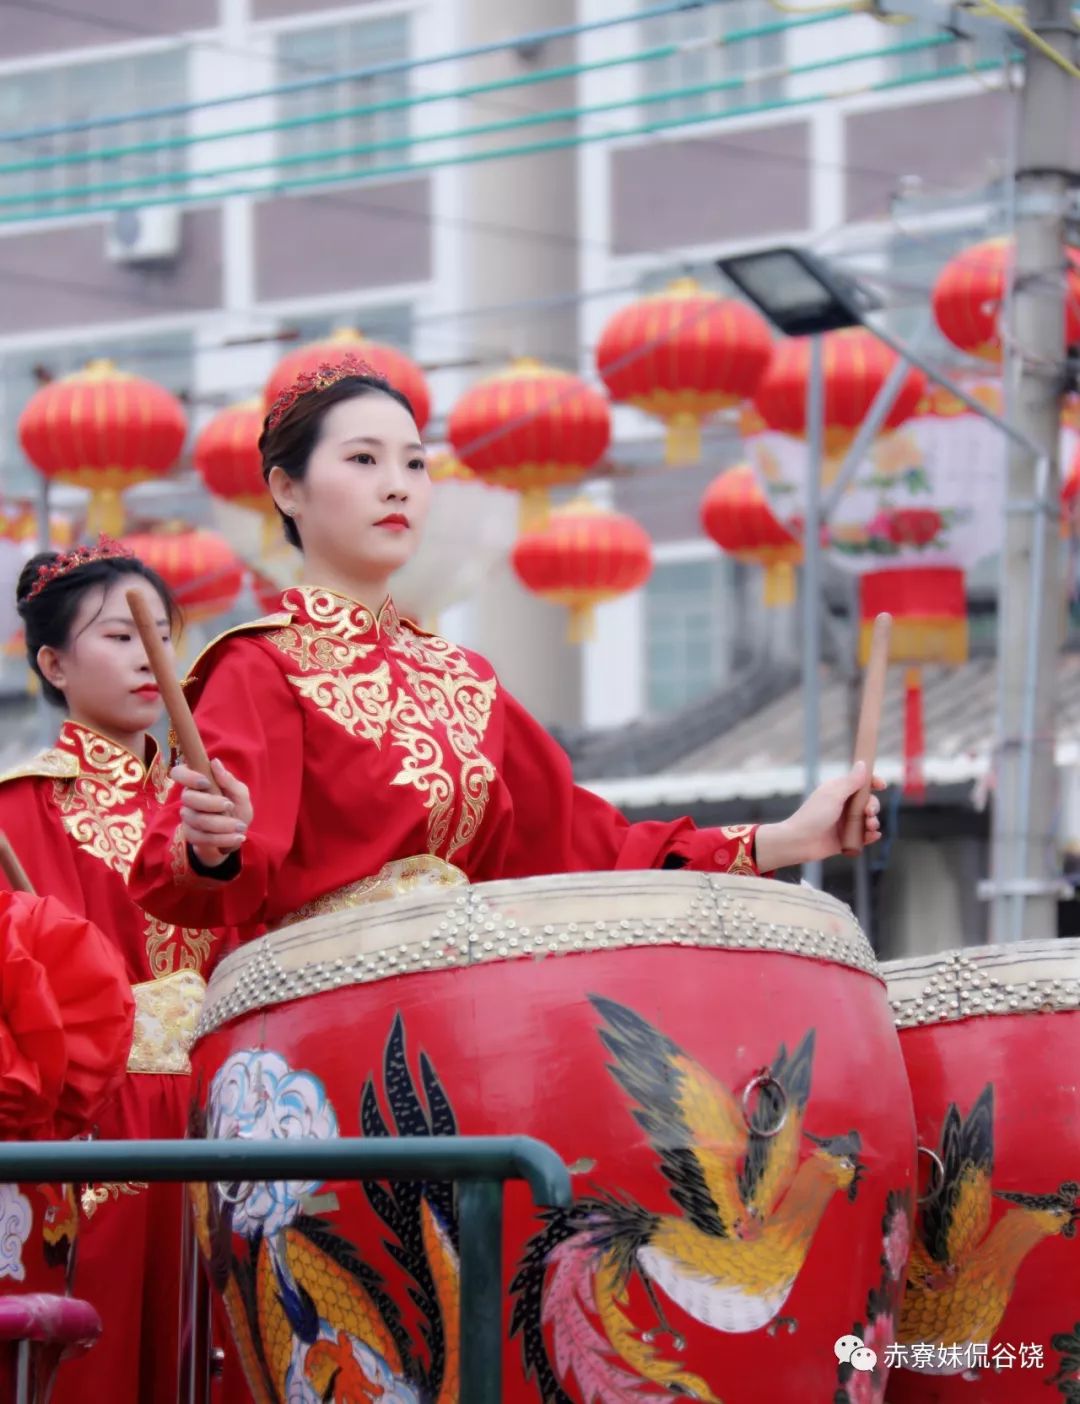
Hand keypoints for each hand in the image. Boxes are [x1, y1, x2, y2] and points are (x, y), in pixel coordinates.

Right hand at [171, 758, 251, 870]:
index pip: (179, 772)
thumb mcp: (240, 794)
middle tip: (230, 805)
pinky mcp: (191, 835)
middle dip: (211, 803)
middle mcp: (189, 798)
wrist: (237, 834)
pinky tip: (237, 837)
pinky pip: (201, 838)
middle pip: (188, 798)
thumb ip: (229, 781)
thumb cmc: (237, 808)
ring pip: (196, 820)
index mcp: (198, 783)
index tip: (206, 783)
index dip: (188, 776)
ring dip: (221, 824)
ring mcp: (188, 817)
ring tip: (240, 827)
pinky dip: (222, 838)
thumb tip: (215, 762)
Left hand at [754, 763, 884, 872]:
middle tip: (869, 812)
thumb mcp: (834, 795)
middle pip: (868, 802)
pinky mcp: (846, 838)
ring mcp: (845, 823)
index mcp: (839, 791)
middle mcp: (843, 805)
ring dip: (874, 821)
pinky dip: (871, 836)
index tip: (882, 786)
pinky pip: (864, 836)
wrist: (799, 842)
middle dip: (873, 806)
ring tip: (870, 826)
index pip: (861, 783)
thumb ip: (851, 781)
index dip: (873, 782)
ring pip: (868, 819)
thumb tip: (862, 763)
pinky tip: (873, 835)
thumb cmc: (813, 815)